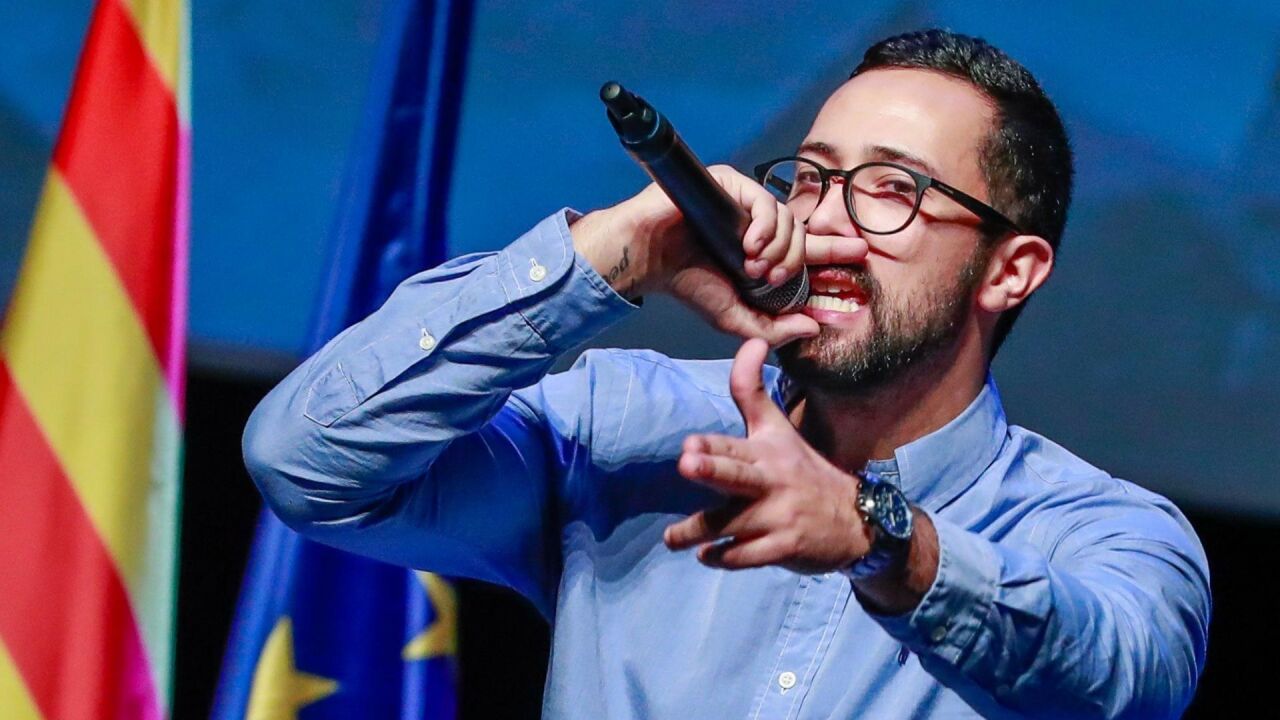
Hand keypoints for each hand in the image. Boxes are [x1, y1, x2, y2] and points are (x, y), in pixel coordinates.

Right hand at [571, 166, 864, 346]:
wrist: (648, 259)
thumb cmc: (688, 284)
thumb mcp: (736, 318)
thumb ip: (773, 328)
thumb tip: (814, 326)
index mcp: (763, 248)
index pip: (808, 246)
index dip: (834, 249)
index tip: (861, 252)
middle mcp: (758, 222)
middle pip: (802, 233)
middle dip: (795, 259)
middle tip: (773, 277)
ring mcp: (745, 200)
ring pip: (787, 217)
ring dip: (778, 248)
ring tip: (754, 266)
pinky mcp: (731, 183)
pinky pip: (764, 201)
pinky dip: (764, 227)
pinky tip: (749, 246)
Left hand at [663, 338, 874, 571]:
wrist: (858, 519)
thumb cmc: (803, 469)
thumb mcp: (779, 429)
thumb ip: (751, 391)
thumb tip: (752, 340)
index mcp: (768, 450)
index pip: (739, 441)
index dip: (715, 442)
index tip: (690, 443)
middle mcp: (772, 480)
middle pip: (739, 474)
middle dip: (713, 468)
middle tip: (687, 463)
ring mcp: (780, 515)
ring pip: (734, 523)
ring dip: (700, 533)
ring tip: (671, 538)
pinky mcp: (785, 547)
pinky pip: (749, 555)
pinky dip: (725, 557)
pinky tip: (707, 556)